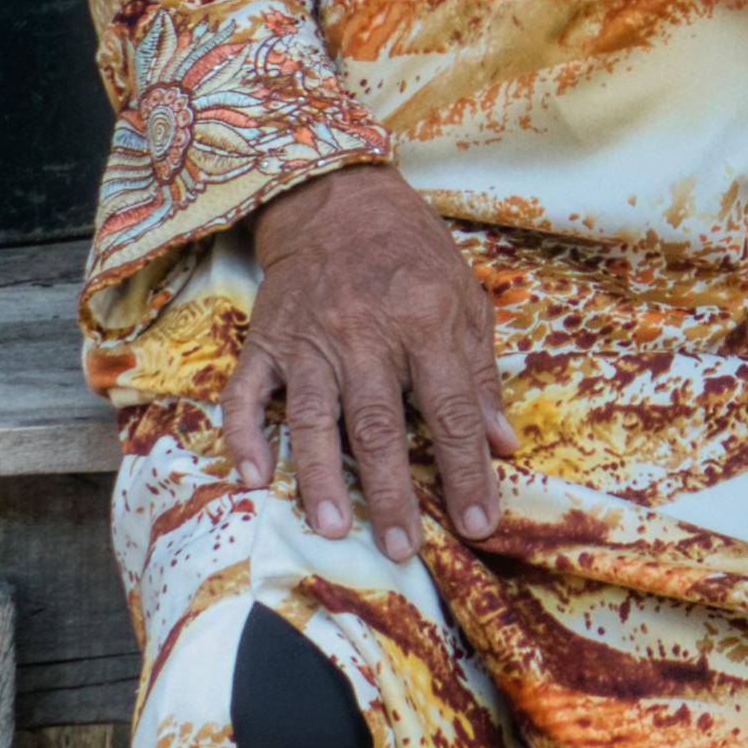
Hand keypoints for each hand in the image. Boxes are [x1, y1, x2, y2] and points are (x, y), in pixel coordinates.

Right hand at [226, 163, 513, 560]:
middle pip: (379, 425)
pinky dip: (244, 436)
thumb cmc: (411, 254)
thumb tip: (503, 444)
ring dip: (320, 477)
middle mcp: (365, 335)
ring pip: (313, 417)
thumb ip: (481, 375)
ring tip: (331, 528)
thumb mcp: (465, 299)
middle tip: (401, 550)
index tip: (479, 523)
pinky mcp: (266, 340)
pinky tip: (254, 478)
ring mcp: (309, 340)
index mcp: (425, 323)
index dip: (466, 471)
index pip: (451, 410)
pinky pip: (247, 394)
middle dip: (392, 492)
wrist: (338, 198)